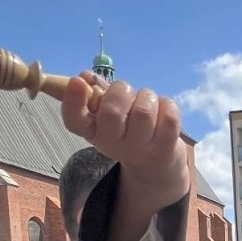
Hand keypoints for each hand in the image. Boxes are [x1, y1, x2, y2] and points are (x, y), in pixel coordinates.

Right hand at [61, 74, 187, 208]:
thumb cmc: (127, 129)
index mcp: (93, 132)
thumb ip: (95, 94)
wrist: (155, 164)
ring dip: (146, 96)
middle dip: (121, 91)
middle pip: (112, 112)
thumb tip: (85, 76)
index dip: (73, 100)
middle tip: (126, 94)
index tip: (78, 81)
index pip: (74, 121)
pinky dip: (166, 105)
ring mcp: (140, 149)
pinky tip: (162, 112)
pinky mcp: (166, 147)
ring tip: (146, 103)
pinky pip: (168, 115)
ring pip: (144, 110)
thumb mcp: (106, 115)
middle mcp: (112, 144)